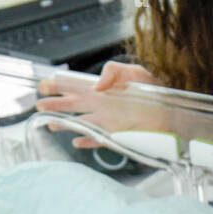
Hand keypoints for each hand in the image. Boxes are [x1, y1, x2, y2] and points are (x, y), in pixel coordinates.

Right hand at [34, 61, 163, 147]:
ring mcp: (107, 121)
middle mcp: (102, 104)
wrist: (173, 115)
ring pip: (81, 121)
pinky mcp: (115, 135)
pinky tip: (76, 141)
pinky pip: (97, 139)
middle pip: (73, 104)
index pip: (77, 85)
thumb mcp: (136, 73)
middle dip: (55, 103)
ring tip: (50, 123)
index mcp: (104, 88)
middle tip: (39, 104)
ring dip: (65, 122)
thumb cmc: (156, 92)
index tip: (44, 84)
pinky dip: (87, 141)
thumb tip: (95, 86)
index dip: (60, 84)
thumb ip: (114, 72)